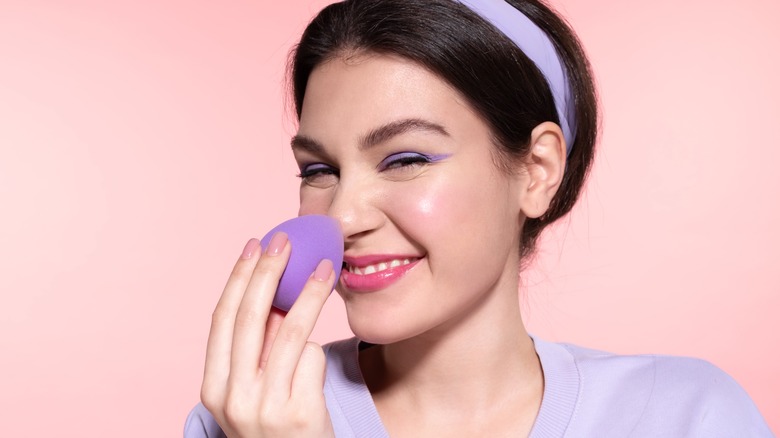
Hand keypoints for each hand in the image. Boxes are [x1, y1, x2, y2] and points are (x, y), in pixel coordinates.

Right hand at [200, 233, 335, 437]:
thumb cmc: (278, 429)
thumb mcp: (254, 391)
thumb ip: (260, 349)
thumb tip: (278, 294)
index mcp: (213, 388)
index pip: (221, 319)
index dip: (238, 278)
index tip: (253, 246)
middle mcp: (232, 398)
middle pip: (249, 318)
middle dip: (267, 272)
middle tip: (284, 241)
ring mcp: (265, 408)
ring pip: (288, 333)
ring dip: (308, 293)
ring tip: (325, 267)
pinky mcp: (300, 415)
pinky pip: (312, 360)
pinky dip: (319, 348)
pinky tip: (322, 351)